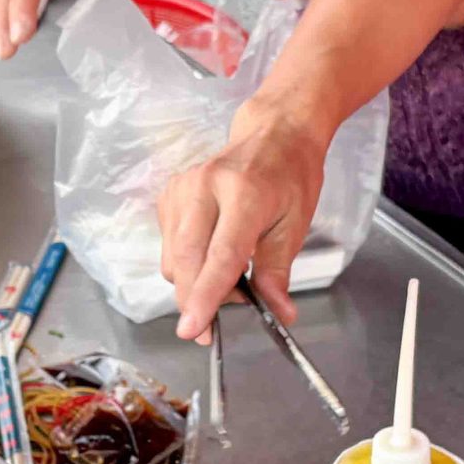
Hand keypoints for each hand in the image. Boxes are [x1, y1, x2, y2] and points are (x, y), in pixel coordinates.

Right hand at [156, 108, 328, 340]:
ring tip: (228, 280)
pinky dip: (186, 264)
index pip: (220, 254)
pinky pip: (168, 246)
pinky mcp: (169, 195)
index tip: (194, 329)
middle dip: (193, 300)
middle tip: (212, 327)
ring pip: (172, 258)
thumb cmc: (289, 177)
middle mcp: (205, 187)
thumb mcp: (295, 225)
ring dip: (192, 283)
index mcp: (245, 193)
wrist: (273, 135)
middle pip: (186, 259)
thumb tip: (279, 314)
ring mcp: (182, 188)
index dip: (206, 296)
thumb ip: (278, 272)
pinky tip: (210, 255)